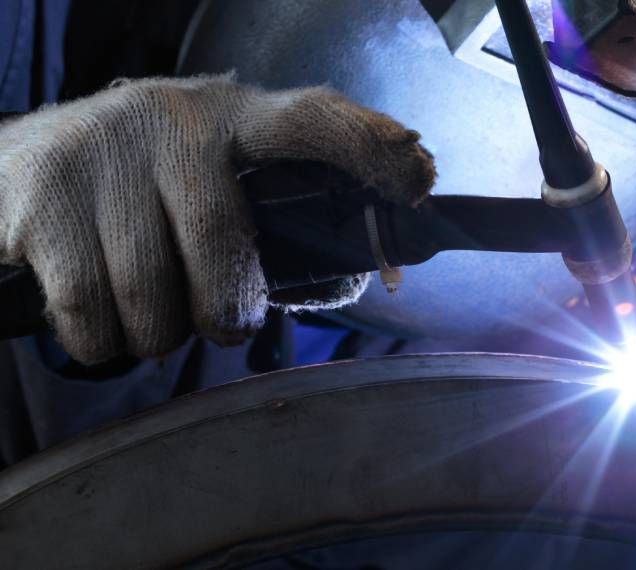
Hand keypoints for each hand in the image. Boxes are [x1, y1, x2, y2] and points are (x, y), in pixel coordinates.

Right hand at [0, 75, 433, 363]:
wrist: (16, 163)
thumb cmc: (143, 192)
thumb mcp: (213, 182)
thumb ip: (277, 224)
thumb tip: (360, 274)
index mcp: (233, 119)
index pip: (312, 119)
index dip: (368, 147)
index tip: (415, 178)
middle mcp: (171, 123)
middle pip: (224, 252)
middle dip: (225, 314)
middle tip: (218, 321)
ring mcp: (101, 153)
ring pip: (152, 298)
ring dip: (157, 333)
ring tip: (150, 311)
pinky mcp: (42, 198)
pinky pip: (90, 315)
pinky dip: (102, 341)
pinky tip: (101, 315)